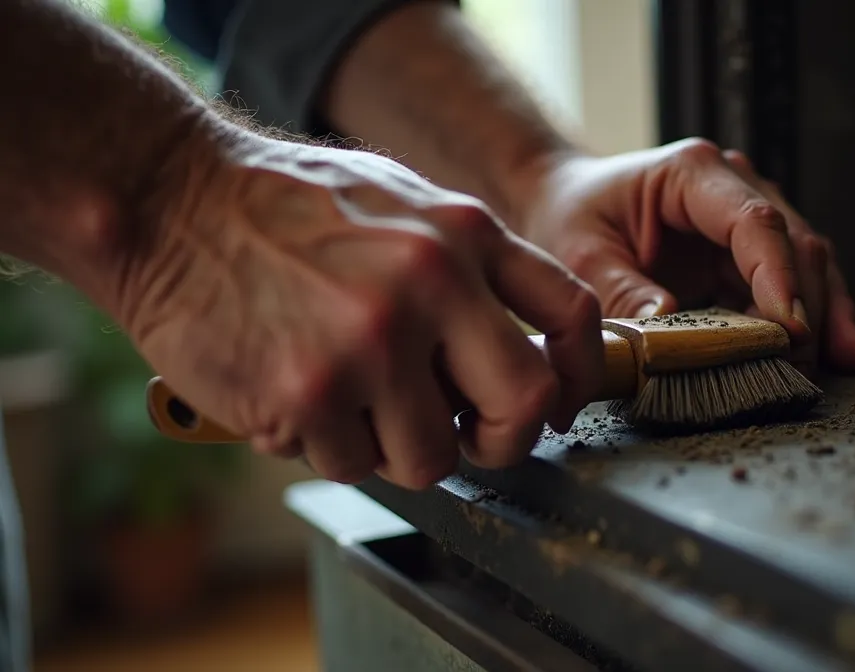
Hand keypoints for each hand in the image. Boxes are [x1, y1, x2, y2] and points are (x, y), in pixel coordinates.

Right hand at [118, 133, 602, 489]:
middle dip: (502, 440)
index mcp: (464, 234)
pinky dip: (328, 446)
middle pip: (525, 404)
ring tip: (351, 398)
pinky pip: (351, 464)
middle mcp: (429, 285)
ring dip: (396, 447)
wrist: (166, 199)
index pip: (573, 315)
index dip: (580, 376)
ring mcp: (369, 343)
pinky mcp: (306, 394)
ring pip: (433, 456)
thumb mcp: (401, 201)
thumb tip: (525, 347)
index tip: (558, 404)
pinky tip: (297, 393)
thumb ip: (468, 266)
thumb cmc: (283, 207)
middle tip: (468, 435)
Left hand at [517, 138, 854, 372]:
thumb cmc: (571, 217)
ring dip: (824, 314)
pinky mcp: (748, 252)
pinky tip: (840, 352)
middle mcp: (733, 187)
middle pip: (793, 244)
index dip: (778, 276)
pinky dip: (813, 318)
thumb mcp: (580, 254)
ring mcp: (747, 217)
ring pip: (807, 263)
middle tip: (802, 365)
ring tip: (841, 362)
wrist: (566, 201)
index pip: (754, 222)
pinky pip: (793, 284)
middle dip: (806, 306)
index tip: (789, 327)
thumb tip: (668, 326)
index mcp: (692, 174)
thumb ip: (621, 292)